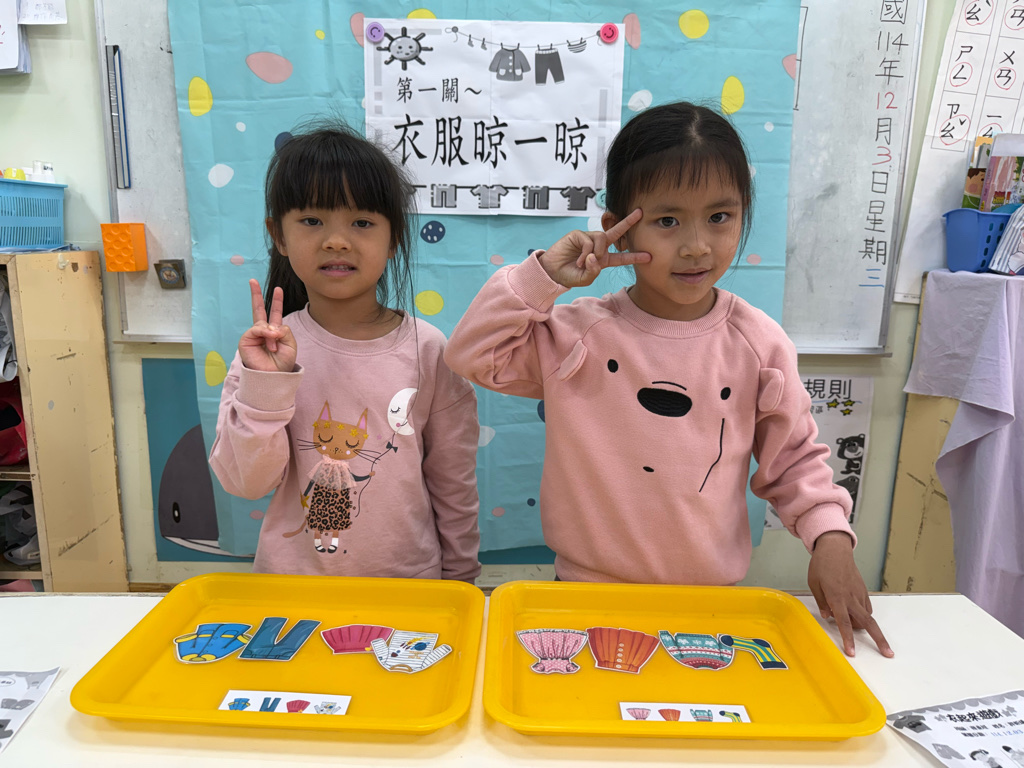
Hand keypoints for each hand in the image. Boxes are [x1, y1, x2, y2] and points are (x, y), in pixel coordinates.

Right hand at [238, 279, 297, 372]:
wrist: (274, 376)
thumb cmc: (283, 362)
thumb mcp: (290, 343)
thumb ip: (284, 330)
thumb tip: (271, 326)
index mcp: (275, 331)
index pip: (275, 313)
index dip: (277, 301)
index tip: (278, 289)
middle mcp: (263, 331)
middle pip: (259, 309)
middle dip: (256, 295)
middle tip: (252, 280)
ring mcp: (253, 335)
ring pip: (264, 324)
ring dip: (272, 335)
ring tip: (274, 347)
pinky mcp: (246, 340)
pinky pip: (256, 329)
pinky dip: (265, 334)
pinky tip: (269, 342)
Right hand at [538, 208, 650, 287]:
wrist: (551, 272)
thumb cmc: (568, 276)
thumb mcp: (585, 279)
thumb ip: (594, 271)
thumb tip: (595, 256)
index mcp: (602, 259)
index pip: (621, 257)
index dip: (634, 257)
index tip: (649, 256)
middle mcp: (597, 247)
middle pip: (616, 233)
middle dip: (628, 222)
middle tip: (640, 213)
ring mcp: (588, 239)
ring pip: (603, 238)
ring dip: (598, 251)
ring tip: (586, 261)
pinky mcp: (578, 235)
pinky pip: (589, 240)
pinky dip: (585, 252)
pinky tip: (578, 260)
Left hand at [807, 532, 893, 657]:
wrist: (835, 548)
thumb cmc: (821, 565)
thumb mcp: (813, 583)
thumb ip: (821, 602)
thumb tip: (828, 617)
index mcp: (836, 597)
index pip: (844, 622)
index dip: (848, 639)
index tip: (852, 652)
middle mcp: (851, 597)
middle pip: (867, 622)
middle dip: (879, 639)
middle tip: (888, 653)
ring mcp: (859, 593)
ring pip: (867, 615)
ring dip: (867, 627)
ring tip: (860, 632)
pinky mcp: (863, 589)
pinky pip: (867, 607)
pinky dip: (865, 615)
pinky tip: (858, 616)